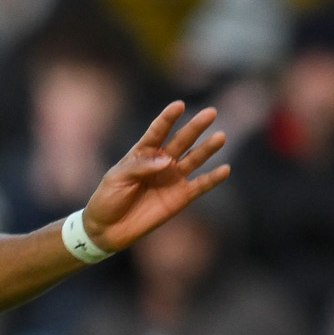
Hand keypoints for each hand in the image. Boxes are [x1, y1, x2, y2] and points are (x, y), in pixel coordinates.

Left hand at [81, 102, 230, 255]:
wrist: (107, 229)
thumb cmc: (108, 198)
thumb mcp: (117, 178)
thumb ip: (141, 167)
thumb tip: (167, 161)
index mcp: (143, 152)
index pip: (158, 131)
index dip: (168, 118)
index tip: (179, 105)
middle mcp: (162, 161)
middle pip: (182, 140)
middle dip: (196, 127)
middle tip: (211, 112)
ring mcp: (173, 178)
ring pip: (195, 159)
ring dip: (208, 148)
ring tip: (221, 136)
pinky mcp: (181, 197)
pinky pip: (200, 186)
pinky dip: (213, 179)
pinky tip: (225, 169)